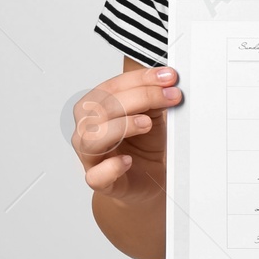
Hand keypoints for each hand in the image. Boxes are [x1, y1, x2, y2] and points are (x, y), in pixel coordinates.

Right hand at [72, 65, 183, 205]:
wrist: (151, 176)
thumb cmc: (145, 144)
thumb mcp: (153, 114)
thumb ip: (154, 98)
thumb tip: (167, 82)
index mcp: (96, 108)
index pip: (111, 87)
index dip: (140, 79)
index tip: (169, 77)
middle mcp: (88, 131)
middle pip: (102, 109)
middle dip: (140, 97)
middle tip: (170, 96)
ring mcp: (91, 157)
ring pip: (91, 138)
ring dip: (122, 126)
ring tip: (147, 124)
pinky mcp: (100, 181)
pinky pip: (96, 176)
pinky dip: (111, 167)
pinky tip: (127, 161)